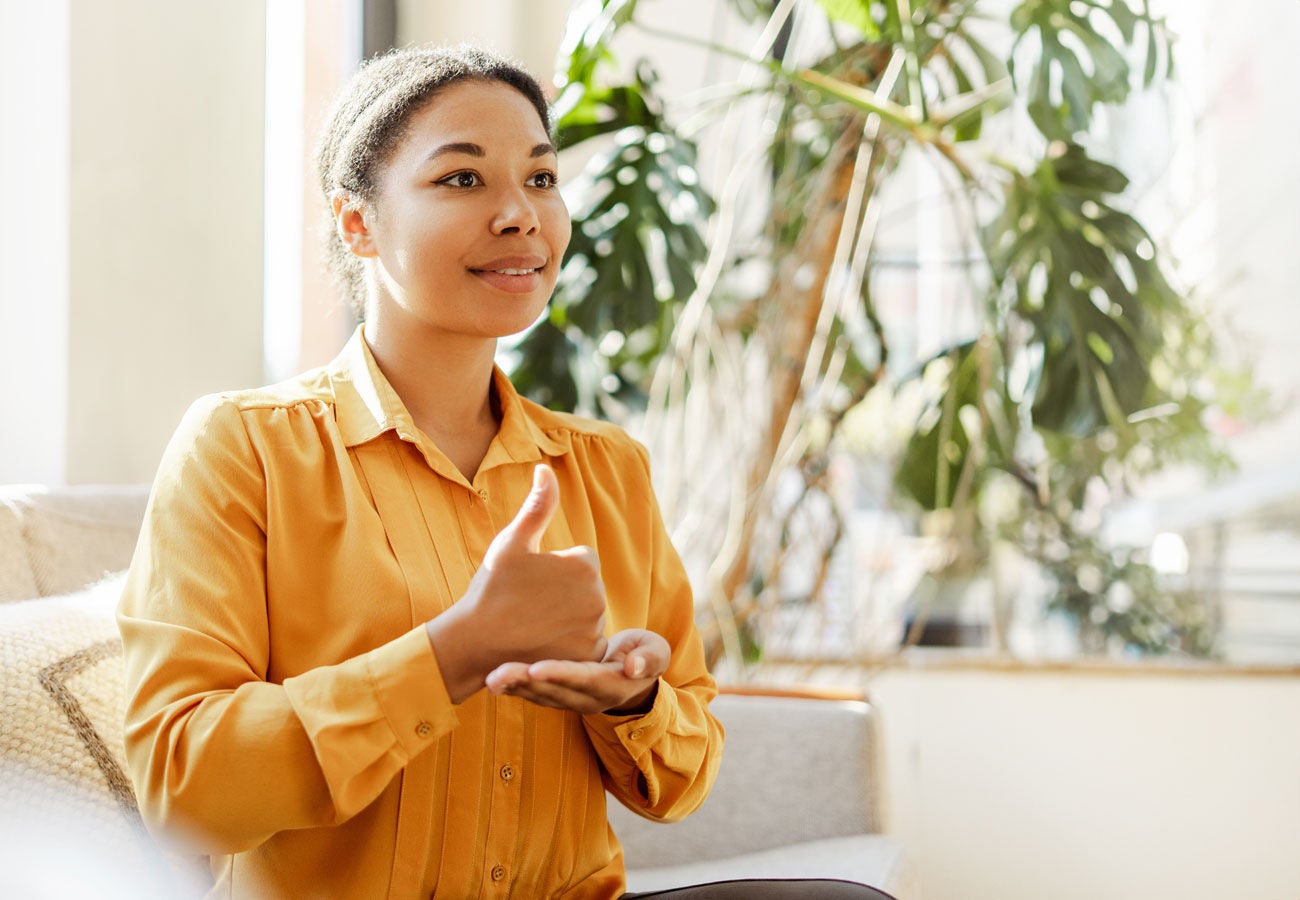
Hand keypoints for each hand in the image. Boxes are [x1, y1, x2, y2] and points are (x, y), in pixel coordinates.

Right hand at [426, 465, 607, 702]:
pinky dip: (570, 643)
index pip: (582, 561)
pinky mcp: (587, 657)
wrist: (474, 642)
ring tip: (533, 623)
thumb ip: (538, 505)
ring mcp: (594, 629)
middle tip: (529, 604)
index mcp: (584, 564)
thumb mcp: (513, 541)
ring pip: (586, 616)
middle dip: (565, 594)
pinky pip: (587, 643)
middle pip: (587, 589)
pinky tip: (543, 642)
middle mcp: (597, 596)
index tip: (531, 583)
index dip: (555, 570)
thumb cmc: (491, 588)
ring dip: (567, 618)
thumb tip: (545, 468)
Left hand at [484, 629, 670, 714]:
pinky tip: (493, 678)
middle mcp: (588, 699)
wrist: (633, 669)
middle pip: (554, 692)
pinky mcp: (558, 694)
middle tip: (496, 674)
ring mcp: (571, 699)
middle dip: (525, 683)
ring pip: (540, 695)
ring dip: (513, 687)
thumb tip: (633, 666)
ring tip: (490, 677)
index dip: (560, 675)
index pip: (583, 680)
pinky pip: (534, 693)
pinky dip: (514, 687)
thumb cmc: (644, 653)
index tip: (536, 668)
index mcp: (611, 686)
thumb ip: (650, 657)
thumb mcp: (655, 652)